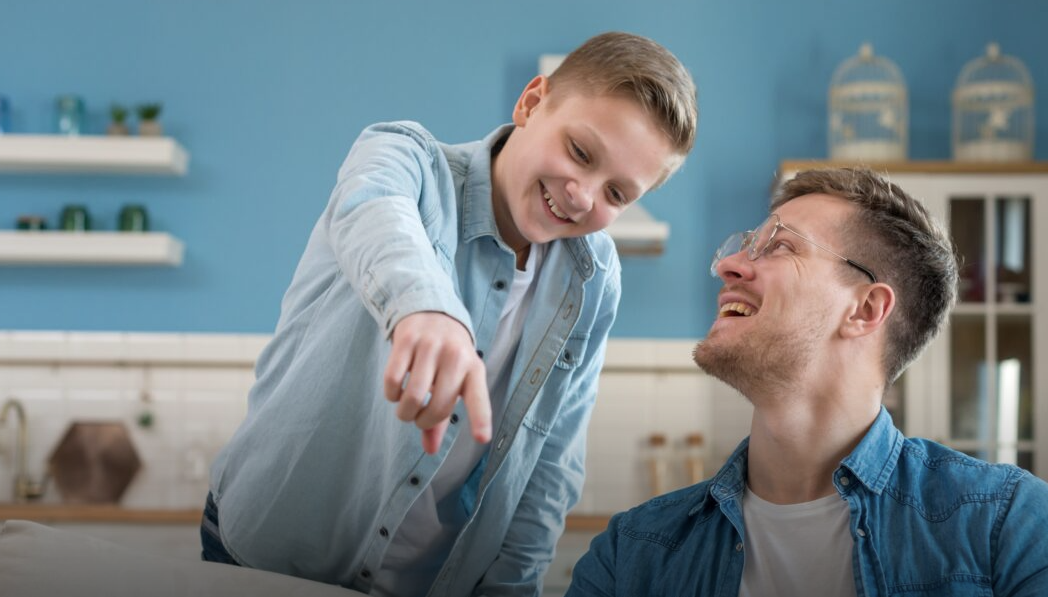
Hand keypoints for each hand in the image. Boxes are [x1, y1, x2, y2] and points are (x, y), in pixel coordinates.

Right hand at [383, 312, 491, 453]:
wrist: (431, 311)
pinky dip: (391, 394)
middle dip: (423, 422)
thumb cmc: (446, 356)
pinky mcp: (407, 339)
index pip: (479, 397)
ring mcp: (431, 345)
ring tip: (406, 410)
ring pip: (413, 396)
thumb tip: (430, 450)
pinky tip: (395, 392)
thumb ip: (442, 417)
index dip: (480, 419)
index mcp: (474, 369)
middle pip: (437, 406)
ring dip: (405, 413)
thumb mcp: (453, 381)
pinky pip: (393, 380)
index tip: (482, 438)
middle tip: (418, 418)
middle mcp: (455, 356)